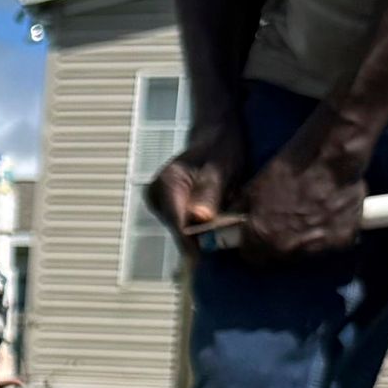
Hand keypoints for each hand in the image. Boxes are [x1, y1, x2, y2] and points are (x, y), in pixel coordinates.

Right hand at [144, 123, 248, 255]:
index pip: (178, 224)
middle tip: (230, 238)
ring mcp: (160, 205)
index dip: (199, 241)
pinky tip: (217, 225)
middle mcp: (157, 197)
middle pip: (180, 232)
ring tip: (227, 229)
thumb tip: (199, 219)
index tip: (218, 249)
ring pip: (183, 233)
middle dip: (204, 239)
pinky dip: (201, 231)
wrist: (215, 139)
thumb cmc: (221, 150)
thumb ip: (209, 193)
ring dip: (204, 236)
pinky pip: (185, 228)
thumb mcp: (221, 169)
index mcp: (167, 185)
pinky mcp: (168, 210)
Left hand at [236, 110, 377, 258]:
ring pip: (306, 253)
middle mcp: (290, 251)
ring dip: (305, 241)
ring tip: (310, 217)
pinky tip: (329, 215)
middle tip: (286, 222)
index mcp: (264, 238)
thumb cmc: (289, 169)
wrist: (330, 158)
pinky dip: (330, 233)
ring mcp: (318, 249)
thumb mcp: (254, 187)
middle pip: (280, 257)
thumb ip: (242, 210)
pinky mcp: (343, 241)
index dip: (253, 245)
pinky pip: (332, 244)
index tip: (257, 235)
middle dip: (279, 243)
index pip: (252, 257)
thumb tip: (231, 220)